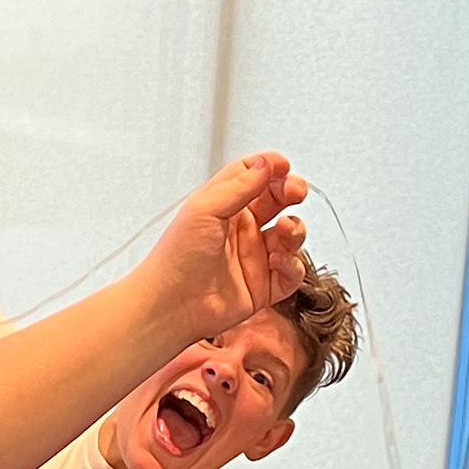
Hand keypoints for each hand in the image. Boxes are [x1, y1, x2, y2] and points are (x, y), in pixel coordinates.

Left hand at [138, 151, 309, 348]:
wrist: (172, 304)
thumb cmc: (177, 257)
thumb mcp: (205, 208)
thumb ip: (240, 185)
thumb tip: (266, 164)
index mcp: (224, 206)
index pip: (254, 176)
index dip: (271, 168)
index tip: (283, 165)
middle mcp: (241, 229)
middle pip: (277, 201)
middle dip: (291, 192)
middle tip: (296, 191)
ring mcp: (254, 257)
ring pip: (290, 235)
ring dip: (294, 229)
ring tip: (285, 230)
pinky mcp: (264, 286)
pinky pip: (291, 271)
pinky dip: (292, 264)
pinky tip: (277, 261)